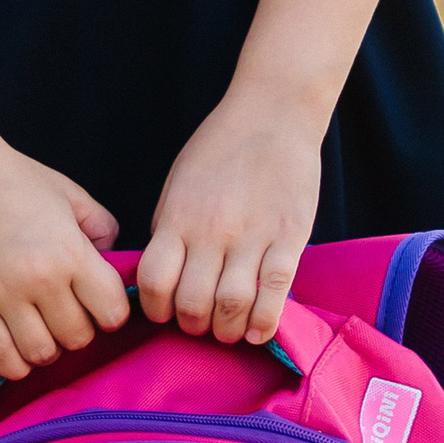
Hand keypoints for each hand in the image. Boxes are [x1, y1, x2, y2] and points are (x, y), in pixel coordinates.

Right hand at [0, 134, 131, 380]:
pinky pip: (1, 357)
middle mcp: (39, 279)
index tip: (101, 303)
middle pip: (78, 337)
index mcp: (69, 251)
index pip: (111, 311)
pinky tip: (20, 348)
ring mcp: (2, 296)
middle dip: (81, 329)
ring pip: (42, 353)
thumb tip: (112, 265)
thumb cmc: (18, 180)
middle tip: (69, 312)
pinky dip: (16, 363)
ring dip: (50, 348)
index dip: (112, 312)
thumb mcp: (73, 196)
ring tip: (45, 329)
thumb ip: (103, 230)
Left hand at [138, 90, 321, 343]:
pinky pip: (275, 290)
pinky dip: (264, 320)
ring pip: (232, 303)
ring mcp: (252, 234)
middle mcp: (211, 230)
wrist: (273, 112)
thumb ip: (168, 227)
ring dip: (226, 329)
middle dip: (192, 326)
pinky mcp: (289, 236)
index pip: (153, 280)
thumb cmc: (220, 146)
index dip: (155, 309)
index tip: (164, 313)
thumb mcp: (177, 183)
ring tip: (227, 330)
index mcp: (178, 216)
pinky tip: (257, 330)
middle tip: (199, 325)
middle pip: (192, 301)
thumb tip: (161, 274)